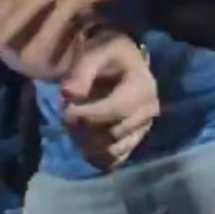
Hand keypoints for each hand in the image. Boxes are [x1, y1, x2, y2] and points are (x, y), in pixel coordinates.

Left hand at [60, 28, 158, 171]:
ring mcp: (142, 130)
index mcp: (143, 87)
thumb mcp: (95, 52)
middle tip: (66, 115)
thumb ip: (82, 71)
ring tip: (74, 127)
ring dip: (86, 144)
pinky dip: (94, 155)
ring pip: (112, 151)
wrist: (120, 63)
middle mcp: (149, 112)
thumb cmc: (108, 54)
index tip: (65, 111)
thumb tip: (68, 93)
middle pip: (113, 133)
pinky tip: (83, 140)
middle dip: (84, 128)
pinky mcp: (133, 143)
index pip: (117, 110)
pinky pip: (113, 161)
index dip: (88, 115)